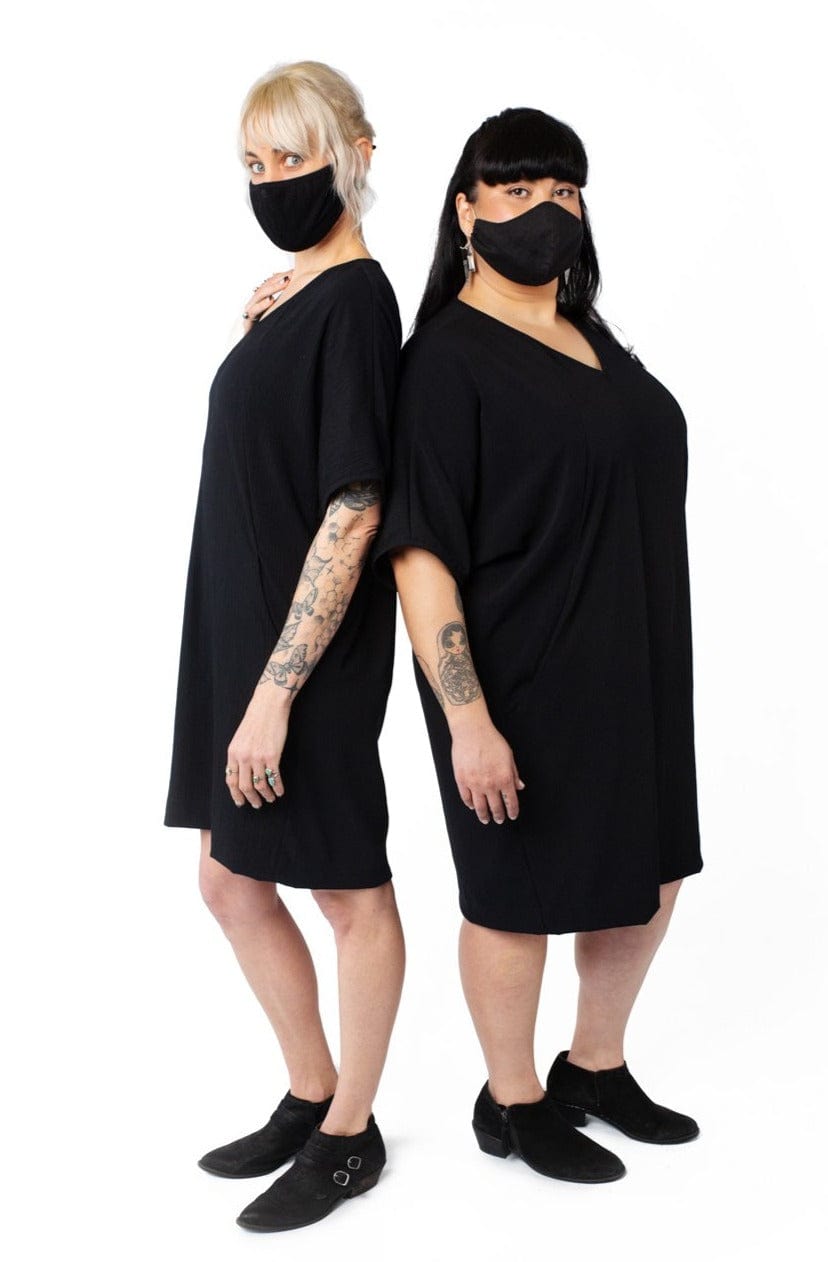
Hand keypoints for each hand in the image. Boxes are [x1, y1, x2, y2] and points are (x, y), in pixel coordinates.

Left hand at [225, 691, 289, 807]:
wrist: (268, 706)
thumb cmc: (256, 720)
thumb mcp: (240, 738)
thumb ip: (239, 755)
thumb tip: (240, 773)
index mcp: (233, 752)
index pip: (231, 780)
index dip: (235, 794)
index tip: (240, 802)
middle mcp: (243, 757)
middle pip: (244, 786)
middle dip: (251, 799)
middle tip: (257, 804)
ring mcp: (257, 757)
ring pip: (260, 785)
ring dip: (266, 795)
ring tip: (270, 798)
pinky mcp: (272, 755)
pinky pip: (274, 778)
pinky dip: (277, 787)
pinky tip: (280, 791)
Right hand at [242, 270, 292, 330]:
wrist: (253, 351)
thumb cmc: (266, 332)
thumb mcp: (275, 317)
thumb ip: (283, 306)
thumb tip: (298, 293)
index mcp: (261, 300)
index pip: (270, 283)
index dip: (281, 276)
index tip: (294, 271)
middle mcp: (254, 303)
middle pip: (265, 286)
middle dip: (279, 280)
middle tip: (291, 274)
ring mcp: (250, 312)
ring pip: (259, 295)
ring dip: (273, 288)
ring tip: (285, 283)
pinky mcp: (247, 322)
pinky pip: (253, 311)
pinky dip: (262, 305)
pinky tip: (271, 301)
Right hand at [450, 713, 524, 824]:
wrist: (472, 731)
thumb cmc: (491, 740)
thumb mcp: (509, 756)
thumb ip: (514, 773)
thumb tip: (519, 786)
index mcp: (504, 778)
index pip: (511, 801)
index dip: (513, 811)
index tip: (512, 815)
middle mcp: (490, 784)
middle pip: (496, 807)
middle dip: (499, 816)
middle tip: (500, 820)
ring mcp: (475, 784)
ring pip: (480, 807)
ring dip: (484, 815)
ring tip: (485, 819)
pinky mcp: (461, 780)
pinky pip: (466, 798)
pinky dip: (469, 804)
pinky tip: (472, 806)